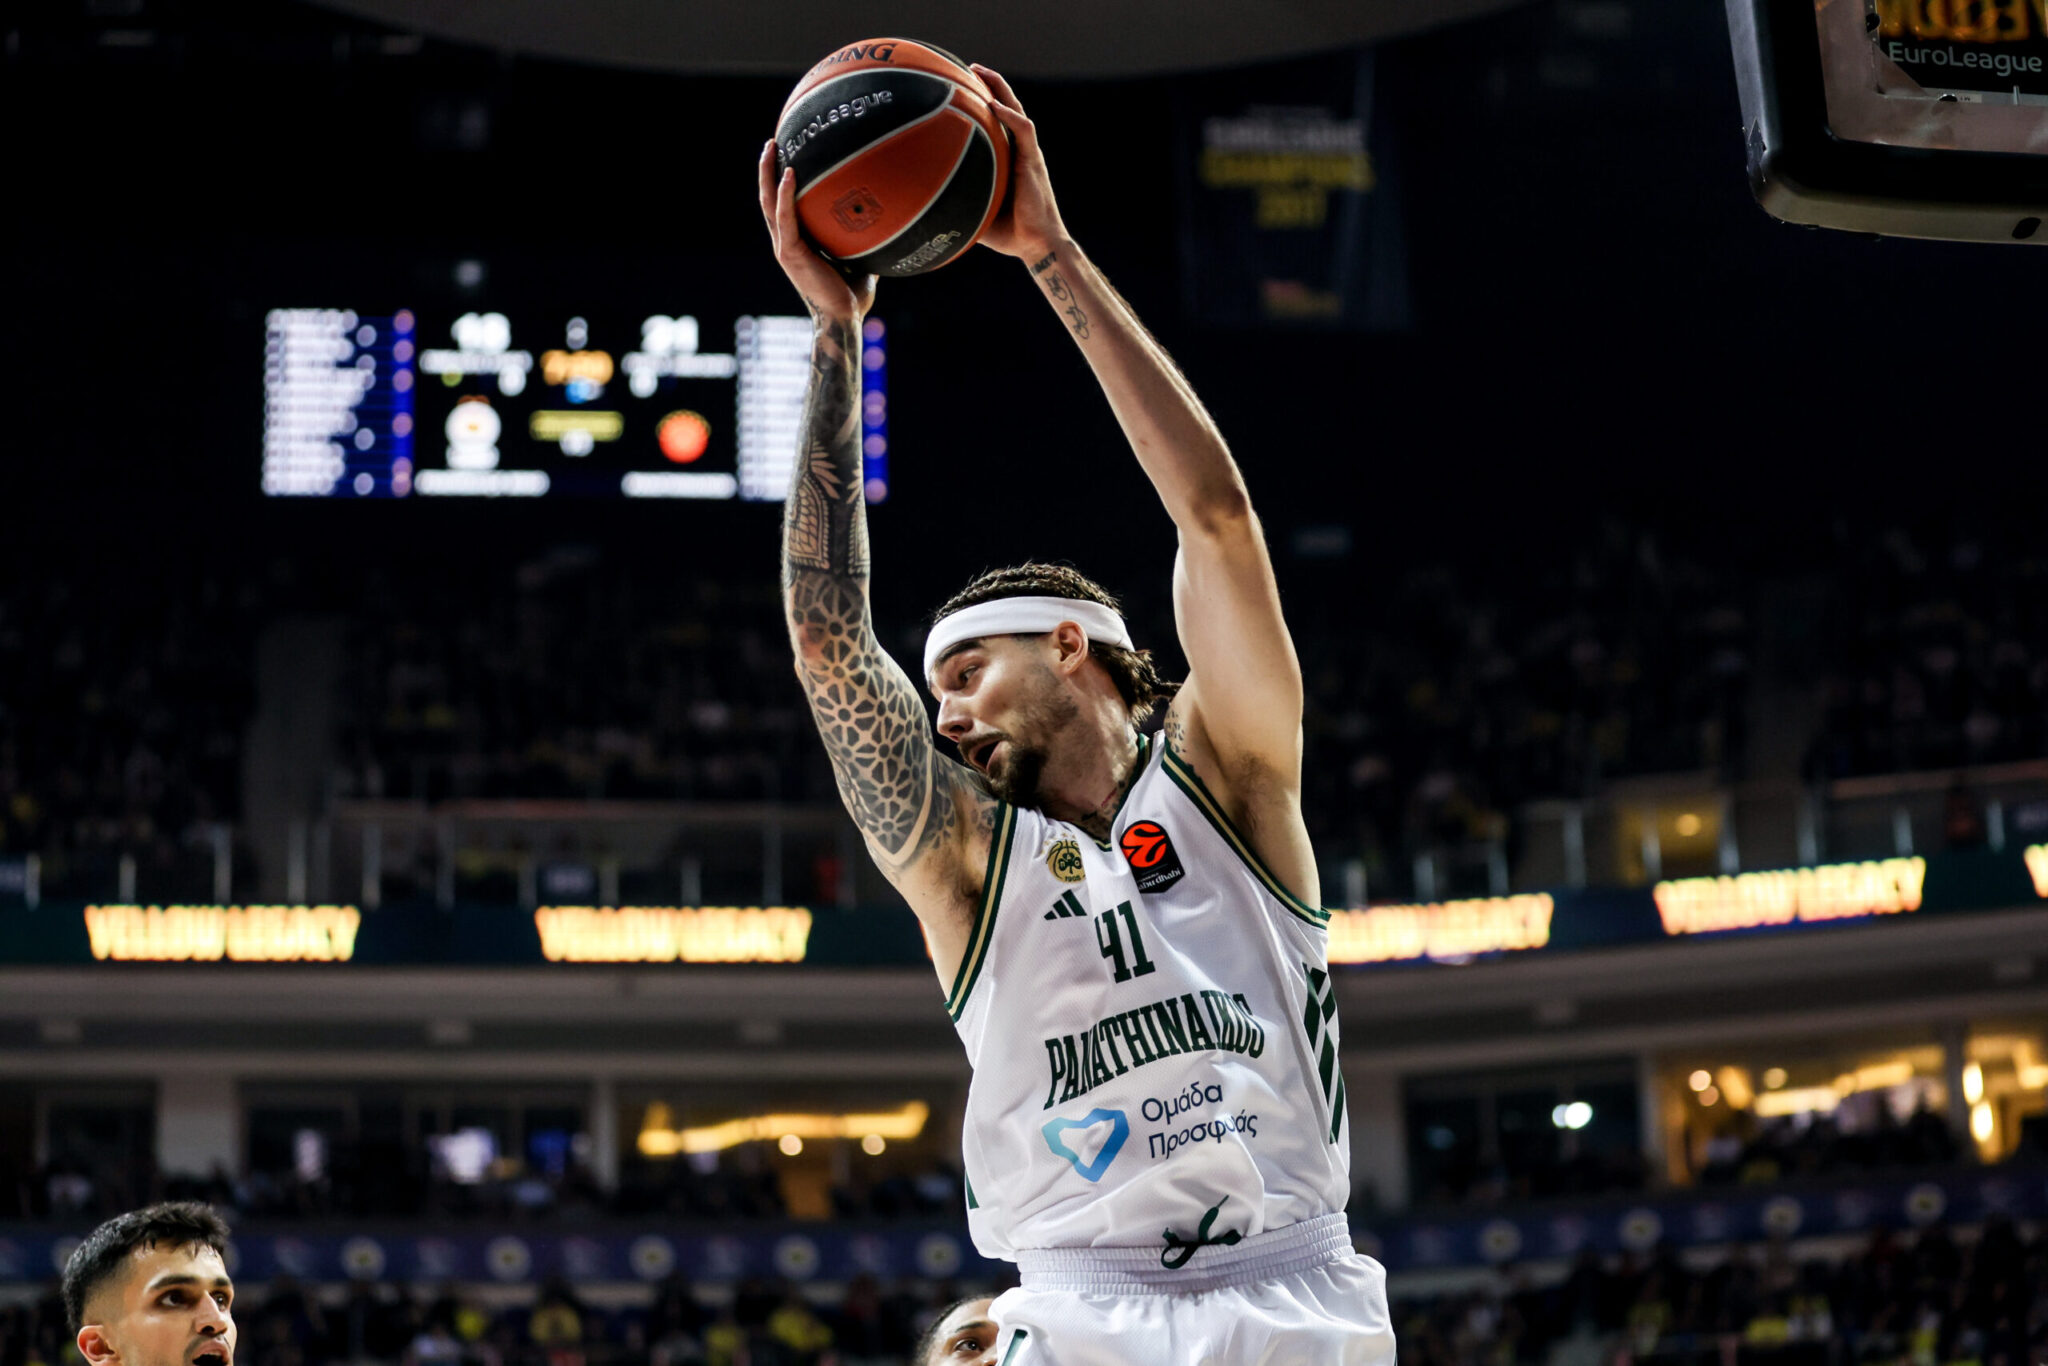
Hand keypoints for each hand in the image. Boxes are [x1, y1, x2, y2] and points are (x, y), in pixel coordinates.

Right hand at [758, 140, 876, 322]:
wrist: (843, 319)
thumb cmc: (853, 296)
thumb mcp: (861, 261)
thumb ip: (865, 242)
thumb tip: (889, 223)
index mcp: (798, 243)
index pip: (783, 206)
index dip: (780, 182)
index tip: (786, 156)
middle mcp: (786, 242)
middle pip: (769, 198)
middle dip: (768, 169)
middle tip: (773, 142)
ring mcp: (785, 247)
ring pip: (770, 203)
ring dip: (769, 174)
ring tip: (772, 147)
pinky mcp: (790, 252)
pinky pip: (785, 217)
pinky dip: (785, 195)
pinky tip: (789, 173)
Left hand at [969, 64, 1072, 263]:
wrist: (1036, 244)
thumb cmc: (1010, 233)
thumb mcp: (976, 212)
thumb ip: (958, 200)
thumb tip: (924, 205)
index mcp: (1009, 159)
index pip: (997, 124)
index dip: (984, 103)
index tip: (963, 88)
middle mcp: (1019, 150)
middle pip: (1007, 108)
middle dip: (990, 85)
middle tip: (969, 68)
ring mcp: (1028, 154)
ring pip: (1016, 110)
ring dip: (999, 89)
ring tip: (980, 72)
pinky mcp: (1033, 161)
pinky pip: (1024, 131)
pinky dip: (1010, 116)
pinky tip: (994, 105)